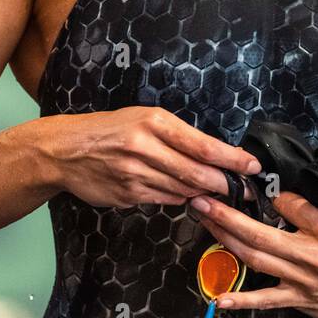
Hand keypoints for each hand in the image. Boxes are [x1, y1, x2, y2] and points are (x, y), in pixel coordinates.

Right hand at [54, 105, 261, 208]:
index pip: (203, 145)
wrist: (65, 150)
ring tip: (217, 192)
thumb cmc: (110, 129)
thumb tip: (214, 156)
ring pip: (183, 190)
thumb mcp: (143, 118)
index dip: (233, 159)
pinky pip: (164, 200)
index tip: (253, 166)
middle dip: (224, 183)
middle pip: (197, 173)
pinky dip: (179, 198)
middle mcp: (145, 148)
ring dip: (203, 193)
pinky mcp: (127, 194)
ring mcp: (135, 174)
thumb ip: (177, 136)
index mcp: (154, 123)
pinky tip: (185, 195)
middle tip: (243, 188)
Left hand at [188, 183, 317, 317]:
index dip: (272, 194)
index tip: (258, 183)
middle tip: (202, 199)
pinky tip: (218, 298)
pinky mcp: (299, 299)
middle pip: (260, 233)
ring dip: (226, 241)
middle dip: (227, 216)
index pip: (289, 205)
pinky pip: (266, 301)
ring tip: (205, 223)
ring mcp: (301, 279)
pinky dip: (241, 301)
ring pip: (255, 259)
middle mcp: (310, 254)